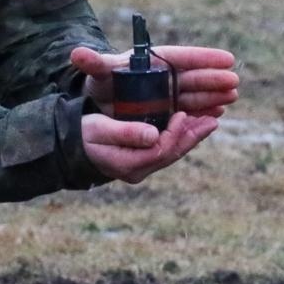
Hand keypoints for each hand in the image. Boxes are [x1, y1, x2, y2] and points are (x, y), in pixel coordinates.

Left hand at [71, 44, 239, 117]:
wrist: (102, 105)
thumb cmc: (103, 83)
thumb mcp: (100, 74)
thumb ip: (93, 64)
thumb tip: (77, 53)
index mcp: (154, 61)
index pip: (182, 56)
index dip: (204, 57)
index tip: (226, 58)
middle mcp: (165, 76)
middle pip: (193, 76)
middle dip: (214, 79)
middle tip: (234, 80)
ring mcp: (169, 93)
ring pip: (195, 93)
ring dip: (214, 95)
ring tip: (232, 96)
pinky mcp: (170, 110)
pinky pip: (190, 109)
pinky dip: (204, 111)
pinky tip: (218, 112)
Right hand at [81, 111, 219, 182]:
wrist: (70, 146)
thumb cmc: (82, 134)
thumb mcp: (99, 129)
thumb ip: (125, 133)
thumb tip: (153, 135)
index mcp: (127, 164)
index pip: (160, 150)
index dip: (174, 133)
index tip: (183, 114)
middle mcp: (138, 170)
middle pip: (172, 154)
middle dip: (192, 136)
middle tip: (213, 119)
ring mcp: (141, 167)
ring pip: (172, 153)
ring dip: (191, 136)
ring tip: (210, 120)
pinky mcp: (143, 159)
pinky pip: (167, 149)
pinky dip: (181, 136)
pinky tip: (192, 124)